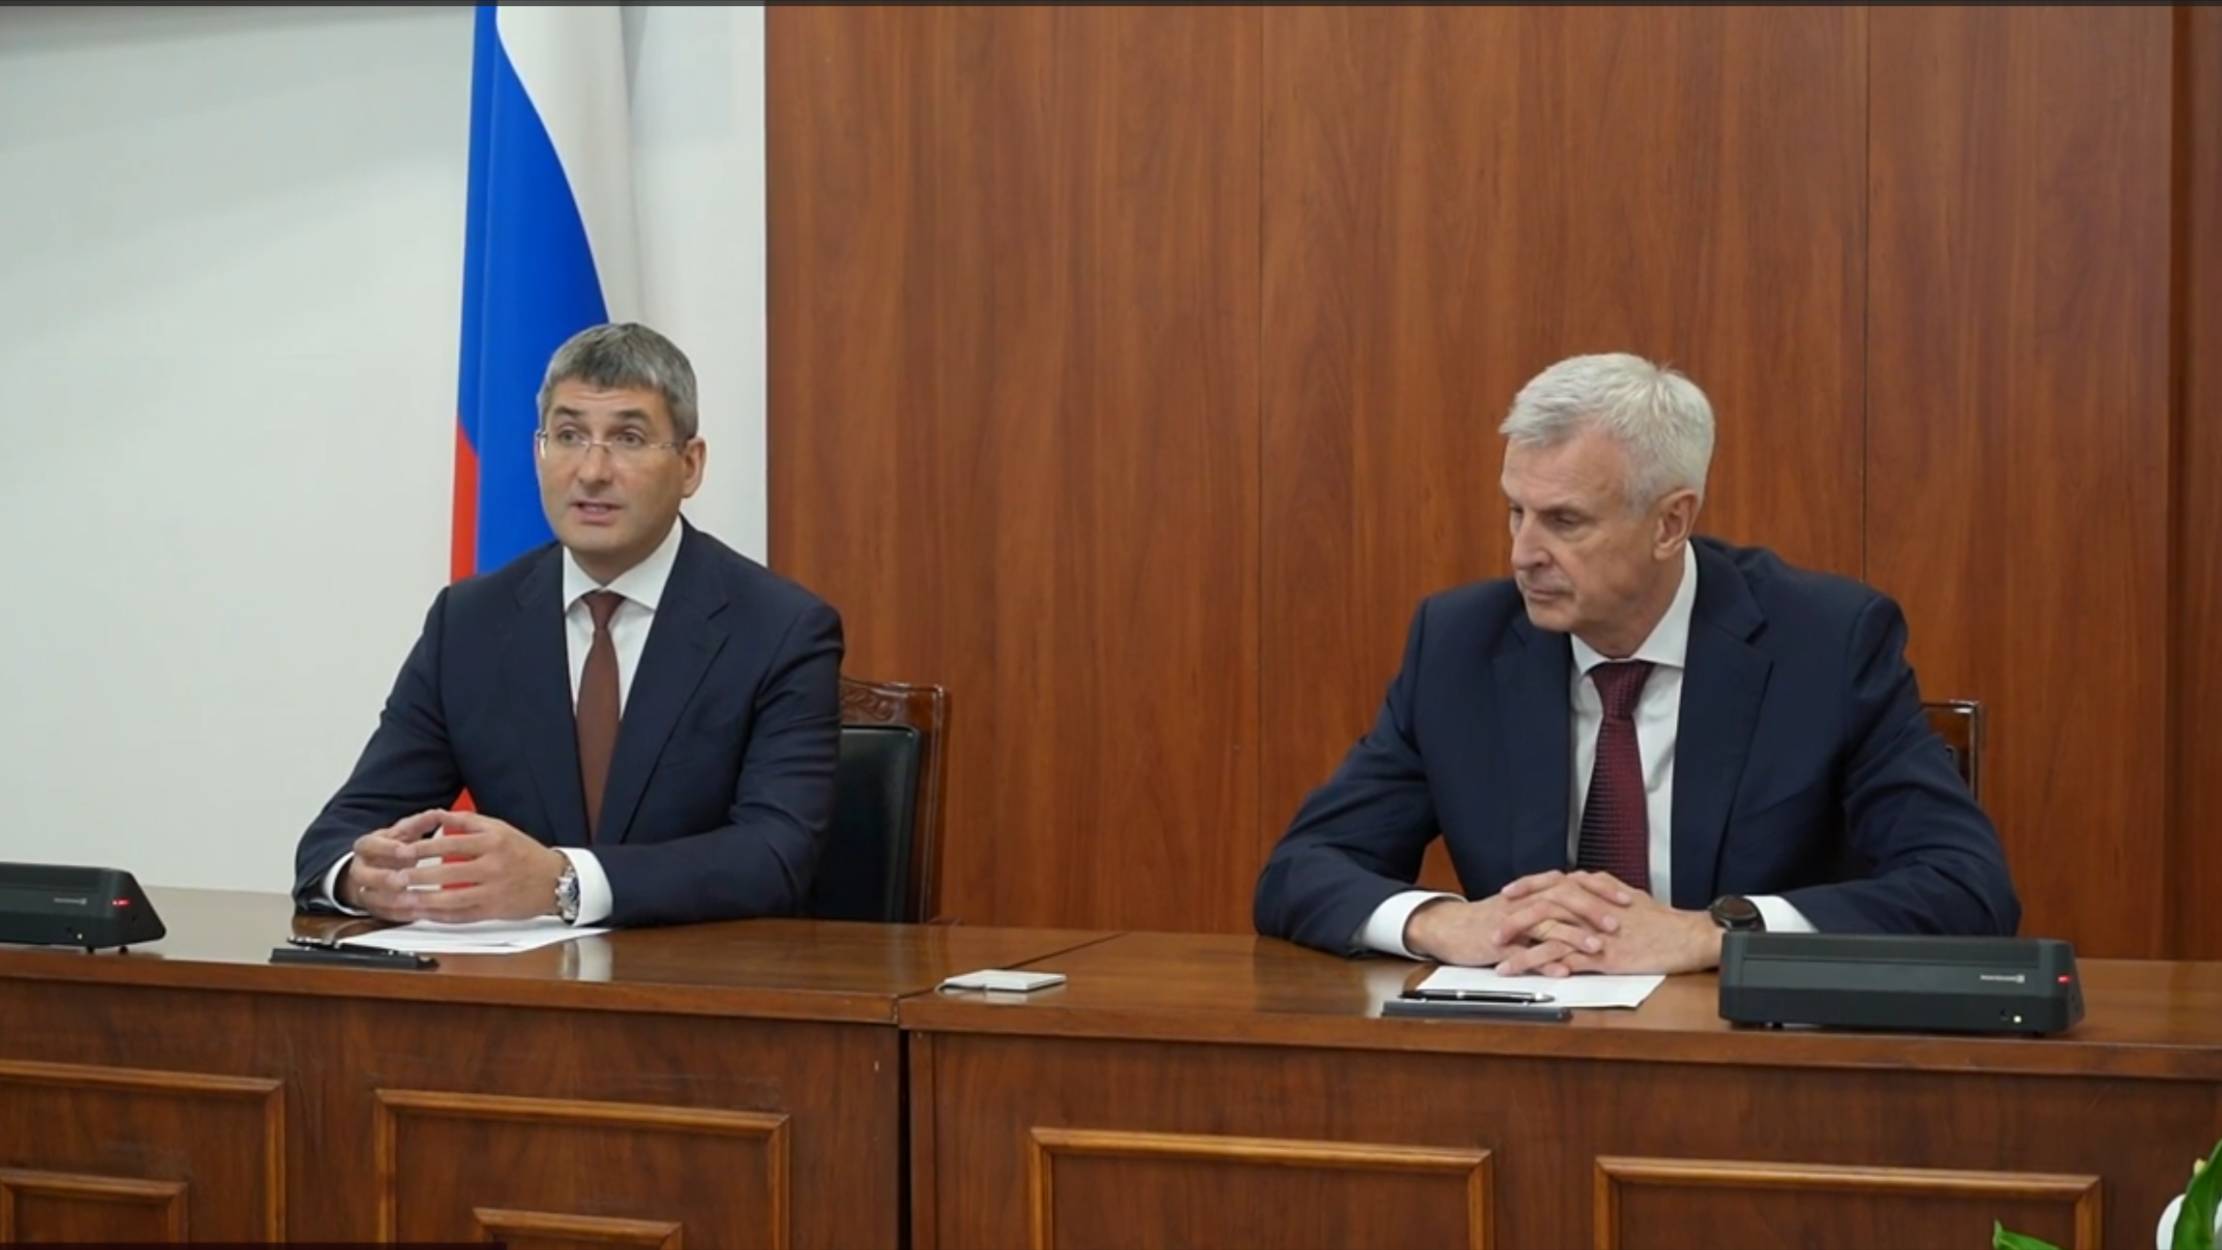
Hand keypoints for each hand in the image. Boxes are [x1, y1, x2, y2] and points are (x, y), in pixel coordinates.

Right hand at [338, 810, 445, 920]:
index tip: (404, 849)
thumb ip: (419, 823)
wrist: (376, 868)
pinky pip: (384, 914)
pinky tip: (419, 912)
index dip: (386, 848)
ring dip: (392, 900)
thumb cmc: (393, 847)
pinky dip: (401, 914)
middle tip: (402, 880)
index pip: (370, 845)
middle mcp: (360, 868)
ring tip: (414, 900)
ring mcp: (364, 890)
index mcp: (366, 846)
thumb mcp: (403, 832)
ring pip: (372, 898)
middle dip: (383, 878)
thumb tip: (439, 813)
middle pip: (364, 875)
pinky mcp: (373, 908)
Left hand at [378, 810, 568, 923]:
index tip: (401, 851)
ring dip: (423, 899)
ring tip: (402, 898)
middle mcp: (493, 866)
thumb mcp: (501, 828)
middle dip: (416, 876)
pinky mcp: (494, 910)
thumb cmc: (525, 853)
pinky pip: (461, 915)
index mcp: (493, 841)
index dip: (423, 848)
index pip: (450, 844)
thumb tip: (440, 816)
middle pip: (446, 872)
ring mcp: (493, 890)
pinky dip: (440, 915)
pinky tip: (424, 913)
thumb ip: (469, 822)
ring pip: (451, 898)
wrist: (556, 880)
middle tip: (393, 877)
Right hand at [1403, 870, 1627, 966]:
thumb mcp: (1527, 908)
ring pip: (1547, 924)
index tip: (1629, 899)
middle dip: (1593, 910)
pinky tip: (1562, 971)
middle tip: (1619, 922)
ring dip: (1573, 935)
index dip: (1602, 889)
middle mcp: (1527, 903)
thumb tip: (1591, 906)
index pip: (1575, 883)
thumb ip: (1556, 906)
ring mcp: (1513, 923)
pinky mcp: (1498, 944)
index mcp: (1537, 892)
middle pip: (1564, 899)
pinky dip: (1543, 962)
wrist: (1450, 927)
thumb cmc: (1491, 920)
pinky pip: (1523, 953)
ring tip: (1597, 947)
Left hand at [1494, 886, 1722, 976]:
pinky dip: (1546, 968)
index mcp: (1595, 891)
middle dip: (1514, 920)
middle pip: (1543, 908)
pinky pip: (1568, 962)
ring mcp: (1596, 934)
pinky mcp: (1604, 958)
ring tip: (1500, 963)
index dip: (1527, 887)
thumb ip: (1600, 887)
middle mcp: (1591, 909)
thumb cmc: (1660, 919)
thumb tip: (1581, 880)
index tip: (1507, 893)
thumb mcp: (1626, 894)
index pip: (1553, 883)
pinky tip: (1532, 977)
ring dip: (1522, 952)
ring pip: (1549, 938)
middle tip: (1493, 931)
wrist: (1686, 937)